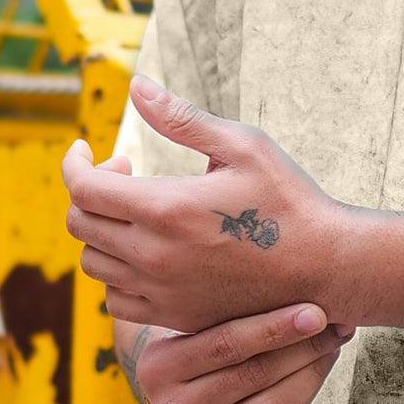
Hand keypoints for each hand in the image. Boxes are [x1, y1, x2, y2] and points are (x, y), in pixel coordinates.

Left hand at [62, 76, 342, 331]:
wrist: (328, 268)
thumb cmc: (291, 200)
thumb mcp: (244, 145)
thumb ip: (182, 118)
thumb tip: (137, 87)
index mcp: (165, 208)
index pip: (84, 187)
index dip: (75, 163)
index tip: (86, 150)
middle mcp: (154, 256)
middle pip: (80, 224)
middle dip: (89, 191)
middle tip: (125, 173)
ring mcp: (162, 292)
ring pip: (93, 263)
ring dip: (102, 232)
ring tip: (138, 211)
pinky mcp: (176, 316)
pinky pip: (117, 299)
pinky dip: (118, 272)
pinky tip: (148, 252)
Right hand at [120, 303, 354, 403]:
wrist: (179, 403)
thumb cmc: (197, 350)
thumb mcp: (194, 329)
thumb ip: (230, 311)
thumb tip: (303, 290)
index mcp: (159, 366)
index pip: (226, 343)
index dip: (275, 327)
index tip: (316, 311)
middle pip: (254, 373)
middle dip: (305, 347)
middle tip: (338, 324)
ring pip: (272, 403)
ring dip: (312, 371)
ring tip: (334, 344)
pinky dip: (305, 394)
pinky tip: (318, 370)